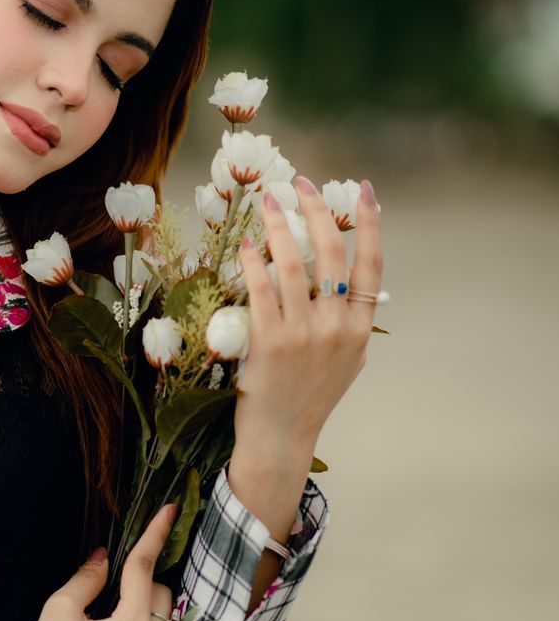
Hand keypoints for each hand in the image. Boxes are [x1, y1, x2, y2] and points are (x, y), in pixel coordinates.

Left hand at [234, 177, 383, 449]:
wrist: (282, 437)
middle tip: (300, 183)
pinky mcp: (270, 341)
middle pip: (331, 253)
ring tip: (268, 201)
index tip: (364, 190)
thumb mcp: (347, 362)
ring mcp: (304, 334)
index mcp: (361, 328)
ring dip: (280, 225)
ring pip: (294, 263)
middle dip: (316, 209)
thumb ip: (351, 324)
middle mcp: (337, 327)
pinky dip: (255, 260)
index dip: (369, 224)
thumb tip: (347, 285)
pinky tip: (248, 243)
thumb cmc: (310, 397)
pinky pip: (261, 288)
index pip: (372, 265)